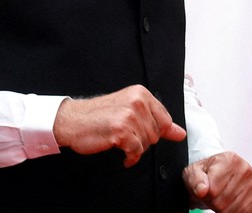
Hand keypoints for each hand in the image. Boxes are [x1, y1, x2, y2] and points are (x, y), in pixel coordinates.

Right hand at [52, 85, 185, 166]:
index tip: (137, 130)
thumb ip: (156, 121)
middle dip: (142, 140)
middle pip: (157, 134)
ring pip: (147, 144)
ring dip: (134, 149)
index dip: (152, 131)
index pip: (165, 120)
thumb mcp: (128, 111)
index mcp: (140, 93)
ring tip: (119, 141)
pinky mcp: (121, 131)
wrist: (71, 120)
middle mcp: (137, 101)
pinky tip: (122, 154)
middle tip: (123, 134)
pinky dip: (130, 157)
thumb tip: (180, 133)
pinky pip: (137, 152)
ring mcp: (129, 116)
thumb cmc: (97, 116)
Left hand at [182, 151, 251, 212]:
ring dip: (221, 207)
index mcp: (229, 159)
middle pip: (222, 201)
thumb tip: (202, 190)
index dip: (204, 194)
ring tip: (219, 196)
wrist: (215, 175)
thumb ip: (196, 180)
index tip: (203, 188)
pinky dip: (232, 211)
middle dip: (212, 201)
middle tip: (210, 194)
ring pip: (232, 209)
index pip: (213, 189)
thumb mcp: (193, 172)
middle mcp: (245, 169)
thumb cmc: (204, 173)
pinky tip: (228, 201)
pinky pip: (242, 212)